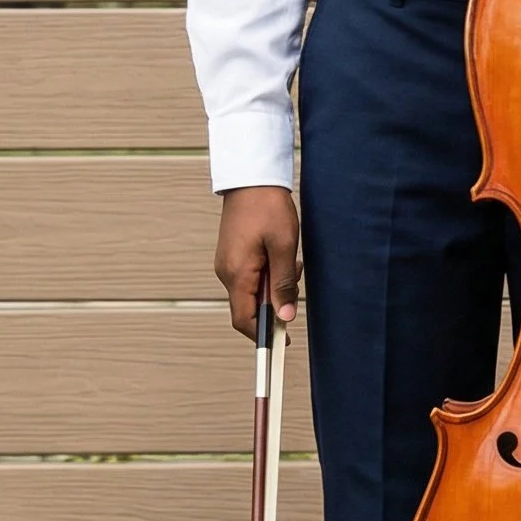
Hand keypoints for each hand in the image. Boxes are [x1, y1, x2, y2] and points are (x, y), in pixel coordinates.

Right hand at [214, 185, 300, 338]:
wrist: (251, 178)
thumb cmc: (267, 208)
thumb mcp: (284, 246)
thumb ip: (283, 284)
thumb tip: (285, 317)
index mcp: (236, 274)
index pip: (244, 320)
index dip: (262, 336)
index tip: (283, 342)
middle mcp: (226, 273)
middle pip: (249, 308)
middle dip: (275, 303)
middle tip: (294, 277)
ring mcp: (227, 264)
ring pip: (252, 291)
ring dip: (274, 285)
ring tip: (289, 260)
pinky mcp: (233, 256)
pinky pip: (250, 277)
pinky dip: (268, 274)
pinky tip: (280, 255)